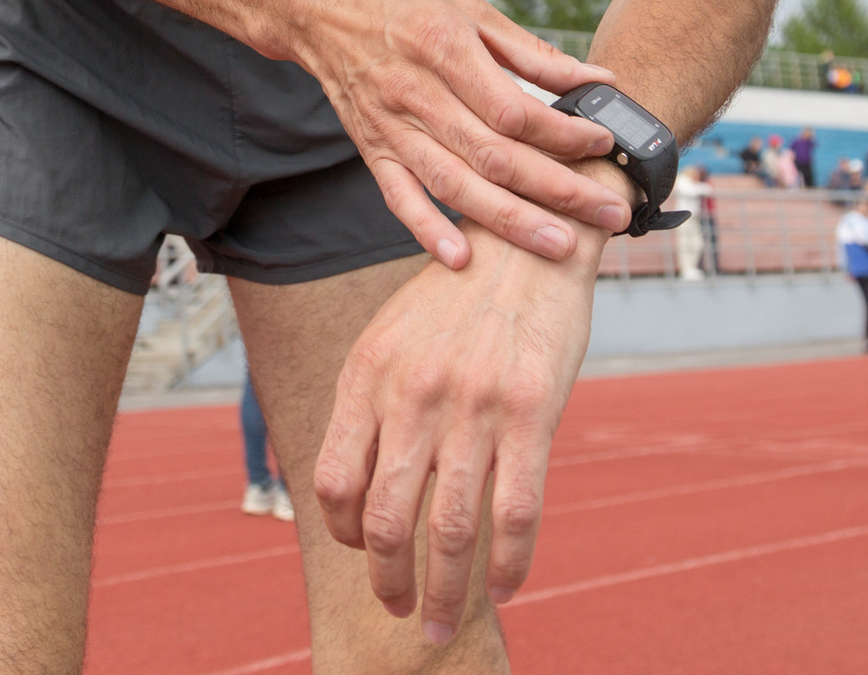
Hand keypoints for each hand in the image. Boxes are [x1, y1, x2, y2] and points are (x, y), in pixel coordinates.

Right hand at [283, 0, 622, 267]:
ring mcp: (391, 126)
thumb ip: (532, 52)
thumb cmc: (402, 3)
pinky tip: (462, 258)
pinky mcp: (372, 148)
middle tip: (607, 213)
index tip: (601, 144)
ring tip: (559, 245)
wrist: (320, 7)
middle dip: (557, 190)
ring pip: (455, 185)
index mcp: (445, 48)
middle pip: (494, 156)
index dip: (561, 133)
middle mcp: (416, 92)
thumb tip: (596, 78)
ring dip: (510, 221)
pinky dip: (428, 230)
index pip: (513, 109)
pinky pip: (400, 197)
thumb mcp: (470, 10)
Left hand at [314, 163, 625, 644]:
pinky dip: (508, 562)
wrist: (529, 241)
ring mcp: (473, 405)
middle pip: (385, 519)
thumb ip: (373, 404)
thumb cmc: (459, 298)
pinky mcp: (532, 412)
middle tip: (401, 612)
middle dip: (389, 582)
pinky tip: (506, 586)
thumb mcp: (393, 337)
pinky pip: (516, 510)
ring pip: (450, 529)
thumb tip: (356, 483)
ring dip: (445, 592)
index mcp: (369, 375)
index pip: (334, 480)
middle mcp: (413, 393)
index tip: (365, 549)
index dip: (344, 531)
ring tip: (443, 626)